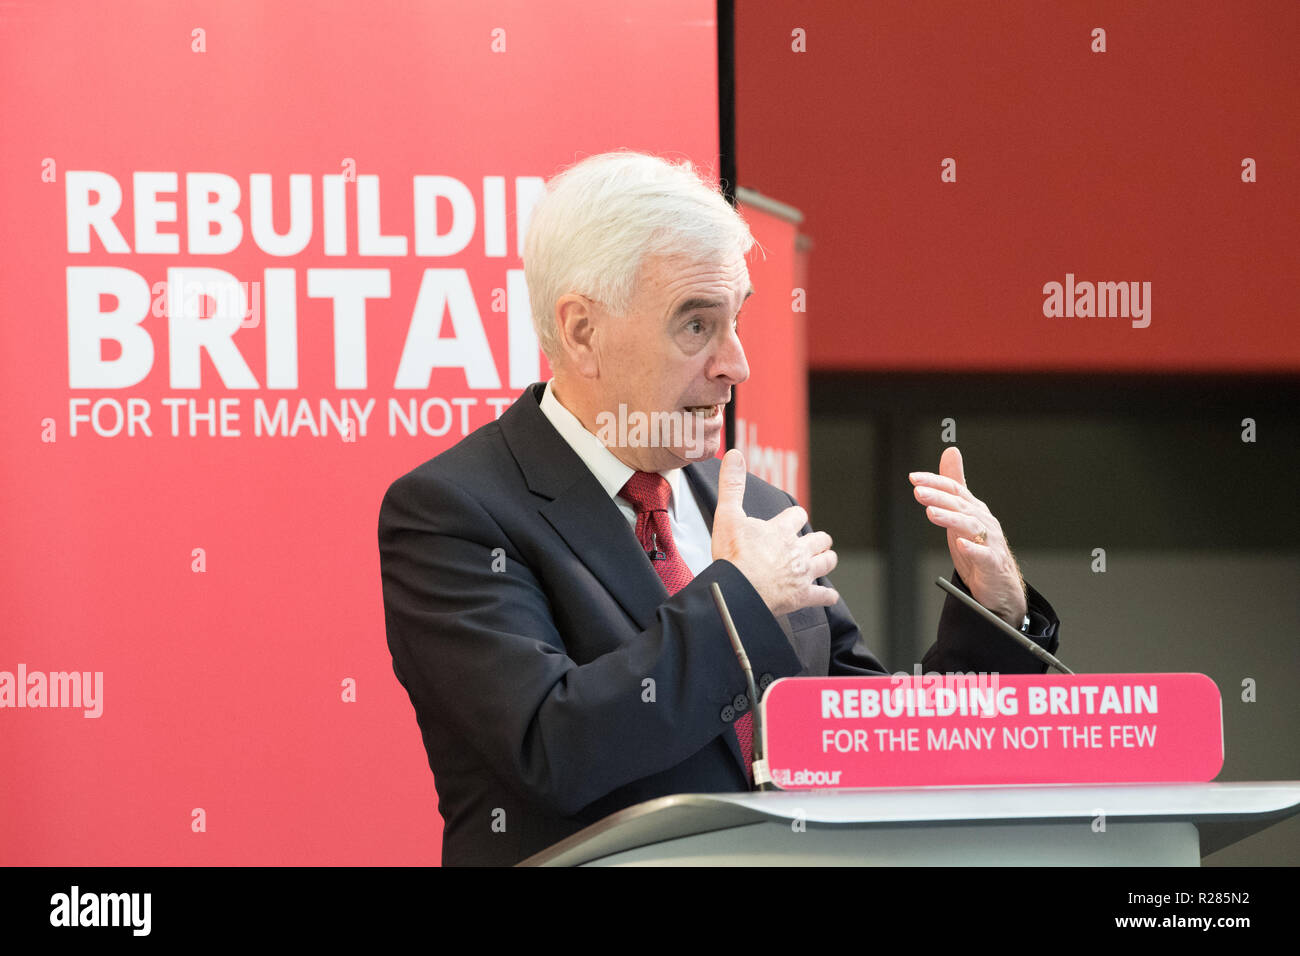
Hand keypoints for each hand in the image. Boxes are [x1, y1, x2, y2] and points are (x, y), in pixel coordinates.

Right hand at [711, 449, 838, 617]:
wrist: (738, 591)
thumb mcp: (728, 515)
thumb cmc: (732, 556)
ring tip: (827, 558)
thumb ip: (732, 485)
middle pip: (818, 539)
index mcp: (781, 530)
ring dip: (827, 559)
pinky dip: (827, 596)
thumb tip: (735, 455)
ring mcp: (802, 574)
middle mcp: (797, 550)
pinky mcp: (802, 596)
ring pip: (825, 563)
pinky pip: (822, 596)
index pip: (797, 515)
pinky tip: (830, 596)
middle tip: (818, 540)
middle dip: (819, 539)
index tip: (793, 517)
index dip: (795, 516)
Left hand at [910, 446, 1027, 626]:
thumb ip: (955, 485)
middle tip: (918, 492)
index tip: (913, 478)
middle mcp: (984, 521)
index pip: (954, 489)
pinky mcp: (992, 563)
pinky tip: (962, 544)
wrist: (999, 584)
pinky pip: (984, 554)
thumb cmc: (978, 546)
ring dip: (951, 518)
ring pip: (970, 526)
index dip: (934, 482)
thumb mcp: (962, 514)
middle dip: (938, 497)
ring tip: (932, 513)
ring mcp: (990, 542)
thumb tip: (950, 451)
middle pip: (960, 505)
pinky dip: (973, 548)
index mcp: (974, 509)